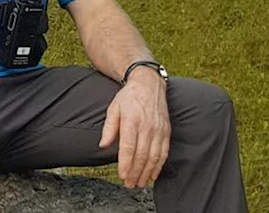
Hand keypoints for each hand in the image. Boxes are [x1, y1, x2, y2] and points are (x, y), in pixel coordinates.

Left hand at [99, 68, 169, 187]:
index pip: (129, 147)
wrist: (149, 84)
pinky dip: (159, 166)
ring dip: (147, 173)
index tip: (122, 175)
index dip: (126, 164)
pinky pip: (164, 152)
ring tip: (140, 183)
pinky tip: (153, 175)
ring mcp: (158, 130)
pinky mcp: (166, 132)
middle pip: (142, 155)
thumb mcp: (114, 108)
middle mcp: (147, 127)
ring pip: (154, 156)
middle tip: (129, 184)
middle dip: (135, 173)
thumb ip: (109, 128)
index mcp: (131, 121)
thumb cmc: (129, 97)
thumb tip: (103, 145)